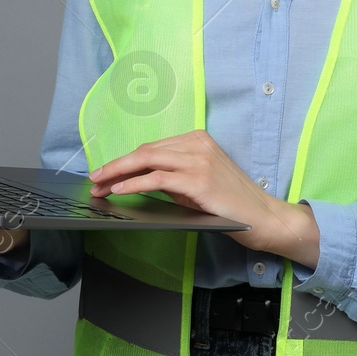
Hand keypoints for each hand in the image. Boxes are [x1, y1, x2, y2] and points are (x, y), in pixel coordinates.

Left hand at [89, 129, 318, 266]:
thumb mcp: (197, 182)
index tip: (105, 173)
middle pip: (145, 150)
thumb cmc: (229, 203)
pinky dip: (135, 184)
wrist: (261, 216)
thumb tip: (137, 179)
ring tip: (100, 186)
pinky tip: (121, 190)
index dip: (124, 161)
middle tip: (95, 179)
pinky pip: (158, 179)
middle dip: (115, 165)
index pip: (151, 147)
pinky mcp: (198, 180)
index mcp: (197, 139)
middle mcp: (197, 144)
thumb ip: (172, 176)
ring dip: (118, 174)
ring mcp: (198, 160)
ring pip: (147, 160)